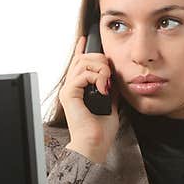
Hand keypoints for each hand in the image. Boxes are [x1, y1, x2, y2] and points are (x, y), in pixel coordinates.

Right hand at [59, 35, 119, 162]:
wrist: (95, 144)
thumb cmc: (101, 131)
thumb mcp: (111, 104)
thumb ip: (111, 90)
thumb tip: (115, 79)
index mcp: (79, 89)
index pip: (78, 63)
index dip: (81, 49)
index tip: (85, 38)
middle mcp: (71, 87)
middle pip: (83, 59)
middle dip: (100, 60)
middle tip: (109, 75)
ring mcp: (69, 90)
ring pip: (83, 63)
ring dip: (100, 69)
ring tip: (106, 83)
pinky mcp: (69, 94)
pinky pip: (82, 74)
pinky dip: (96, 78)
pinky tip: (102, 89)